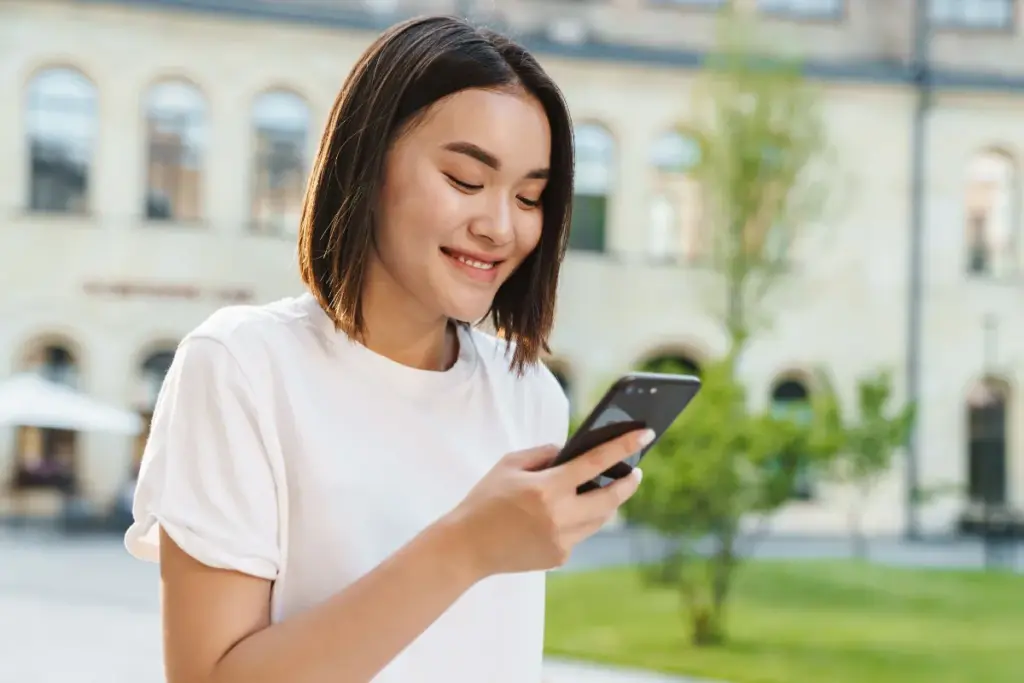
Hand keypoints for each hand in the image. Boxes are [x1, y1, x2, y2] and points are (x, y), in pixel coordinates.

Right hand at [445, 428, 652, 577]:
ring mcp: (562, 540)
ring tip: (608, 487)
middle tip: (635, 471)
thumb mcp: (509, 465)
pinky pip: (580, 533)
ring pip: (600, 518)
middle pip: (611, 498)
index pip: (596, 462)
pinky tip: (568, 512)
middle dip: (628, 482)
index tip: (645, 434)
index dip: (624, 446)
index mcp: (547, 489)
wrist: (466, 547)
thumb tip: (569, 453)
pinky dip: (579, 519)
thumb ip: (543, 454)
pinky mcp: (559, 557)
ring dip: (607, 502)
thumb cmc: (485, 500)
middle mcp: (560, 516)